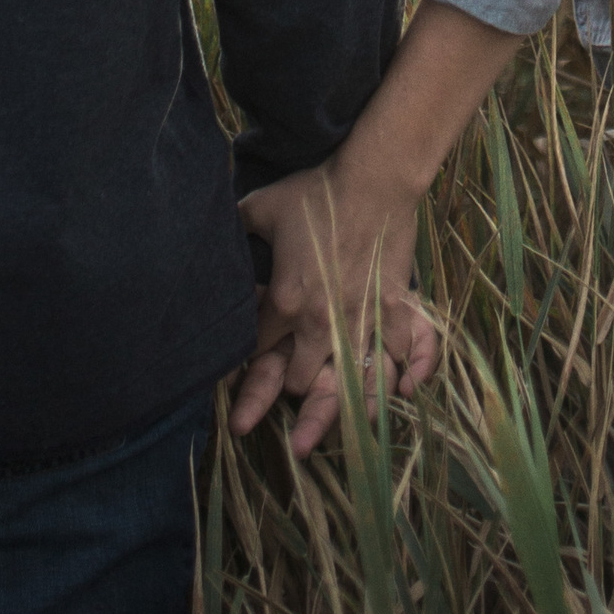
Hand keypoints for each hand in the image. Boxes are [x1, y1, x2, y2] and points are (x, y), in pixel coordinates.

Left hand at [232, 151, 440, 456]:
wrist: (373, 178)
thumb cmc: (316, 191)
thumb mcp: (263, 206)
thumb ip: (236, 222)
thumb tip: (211, 227)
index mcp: (286, 302)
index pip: (256, 354)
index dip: (244, 378)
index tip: (237, 399)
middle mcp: (322, 323)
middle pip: (301, 382)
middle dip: (293, 397)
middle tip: (291, 414)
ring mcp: (361, 319)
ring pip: (352, 385)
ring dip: (343, 412)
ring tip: (345, 436)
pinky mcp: (394, 309)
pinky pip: (400, 356)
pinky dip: (403, 377)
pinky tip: (399, 396)